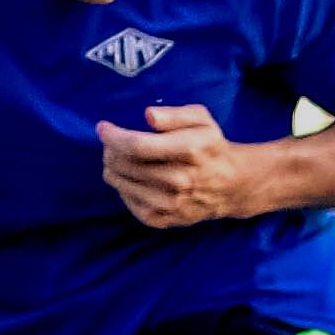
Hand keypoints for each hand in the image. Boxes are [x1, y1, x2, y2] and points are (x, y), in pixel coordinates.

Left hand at [96, 104, 254, 229]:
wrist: (231, 185)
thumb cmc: (210, 146)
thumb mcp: (201, 119)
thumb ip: (175, 114)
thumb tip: (148, 115)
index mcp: (190, 151)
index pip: (136, 145)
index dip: (113, 136)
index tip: (103, 128)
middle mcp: (180, 180)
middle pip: (125, 165)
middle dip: (110, 150)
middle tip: (112, 143)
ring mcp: (171, 203)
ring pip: (122, 183)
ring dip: (113, 168)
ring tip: (117, 158)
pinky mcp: (165, 219)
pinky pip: (129, 202)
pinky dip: (123, 188)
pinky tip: (130, 178)